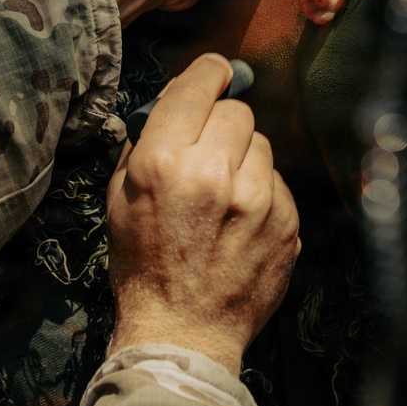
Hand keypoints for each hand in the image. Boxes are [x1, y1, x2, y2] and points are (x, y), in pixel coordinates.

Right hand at [105, 53, 300, 373]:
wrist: (183, 332)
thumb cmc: (142, 265)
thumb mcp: (119, 199)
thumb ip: (144, 144)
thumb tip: (173, 105)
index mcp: (165, 163)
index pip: (198, 87)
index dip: (209, 73)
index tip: (215, 72)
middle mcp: (215, 174)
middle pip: (237, 111)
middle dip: (222, 123)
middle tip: (208, 150)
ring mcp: (258, 201)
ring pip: (262, 144)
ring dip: (244, 156)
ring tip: (225, 191)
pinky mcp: (287, 224)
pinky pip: (278, 181)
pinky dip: (262, 190)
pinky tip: (241, 219)